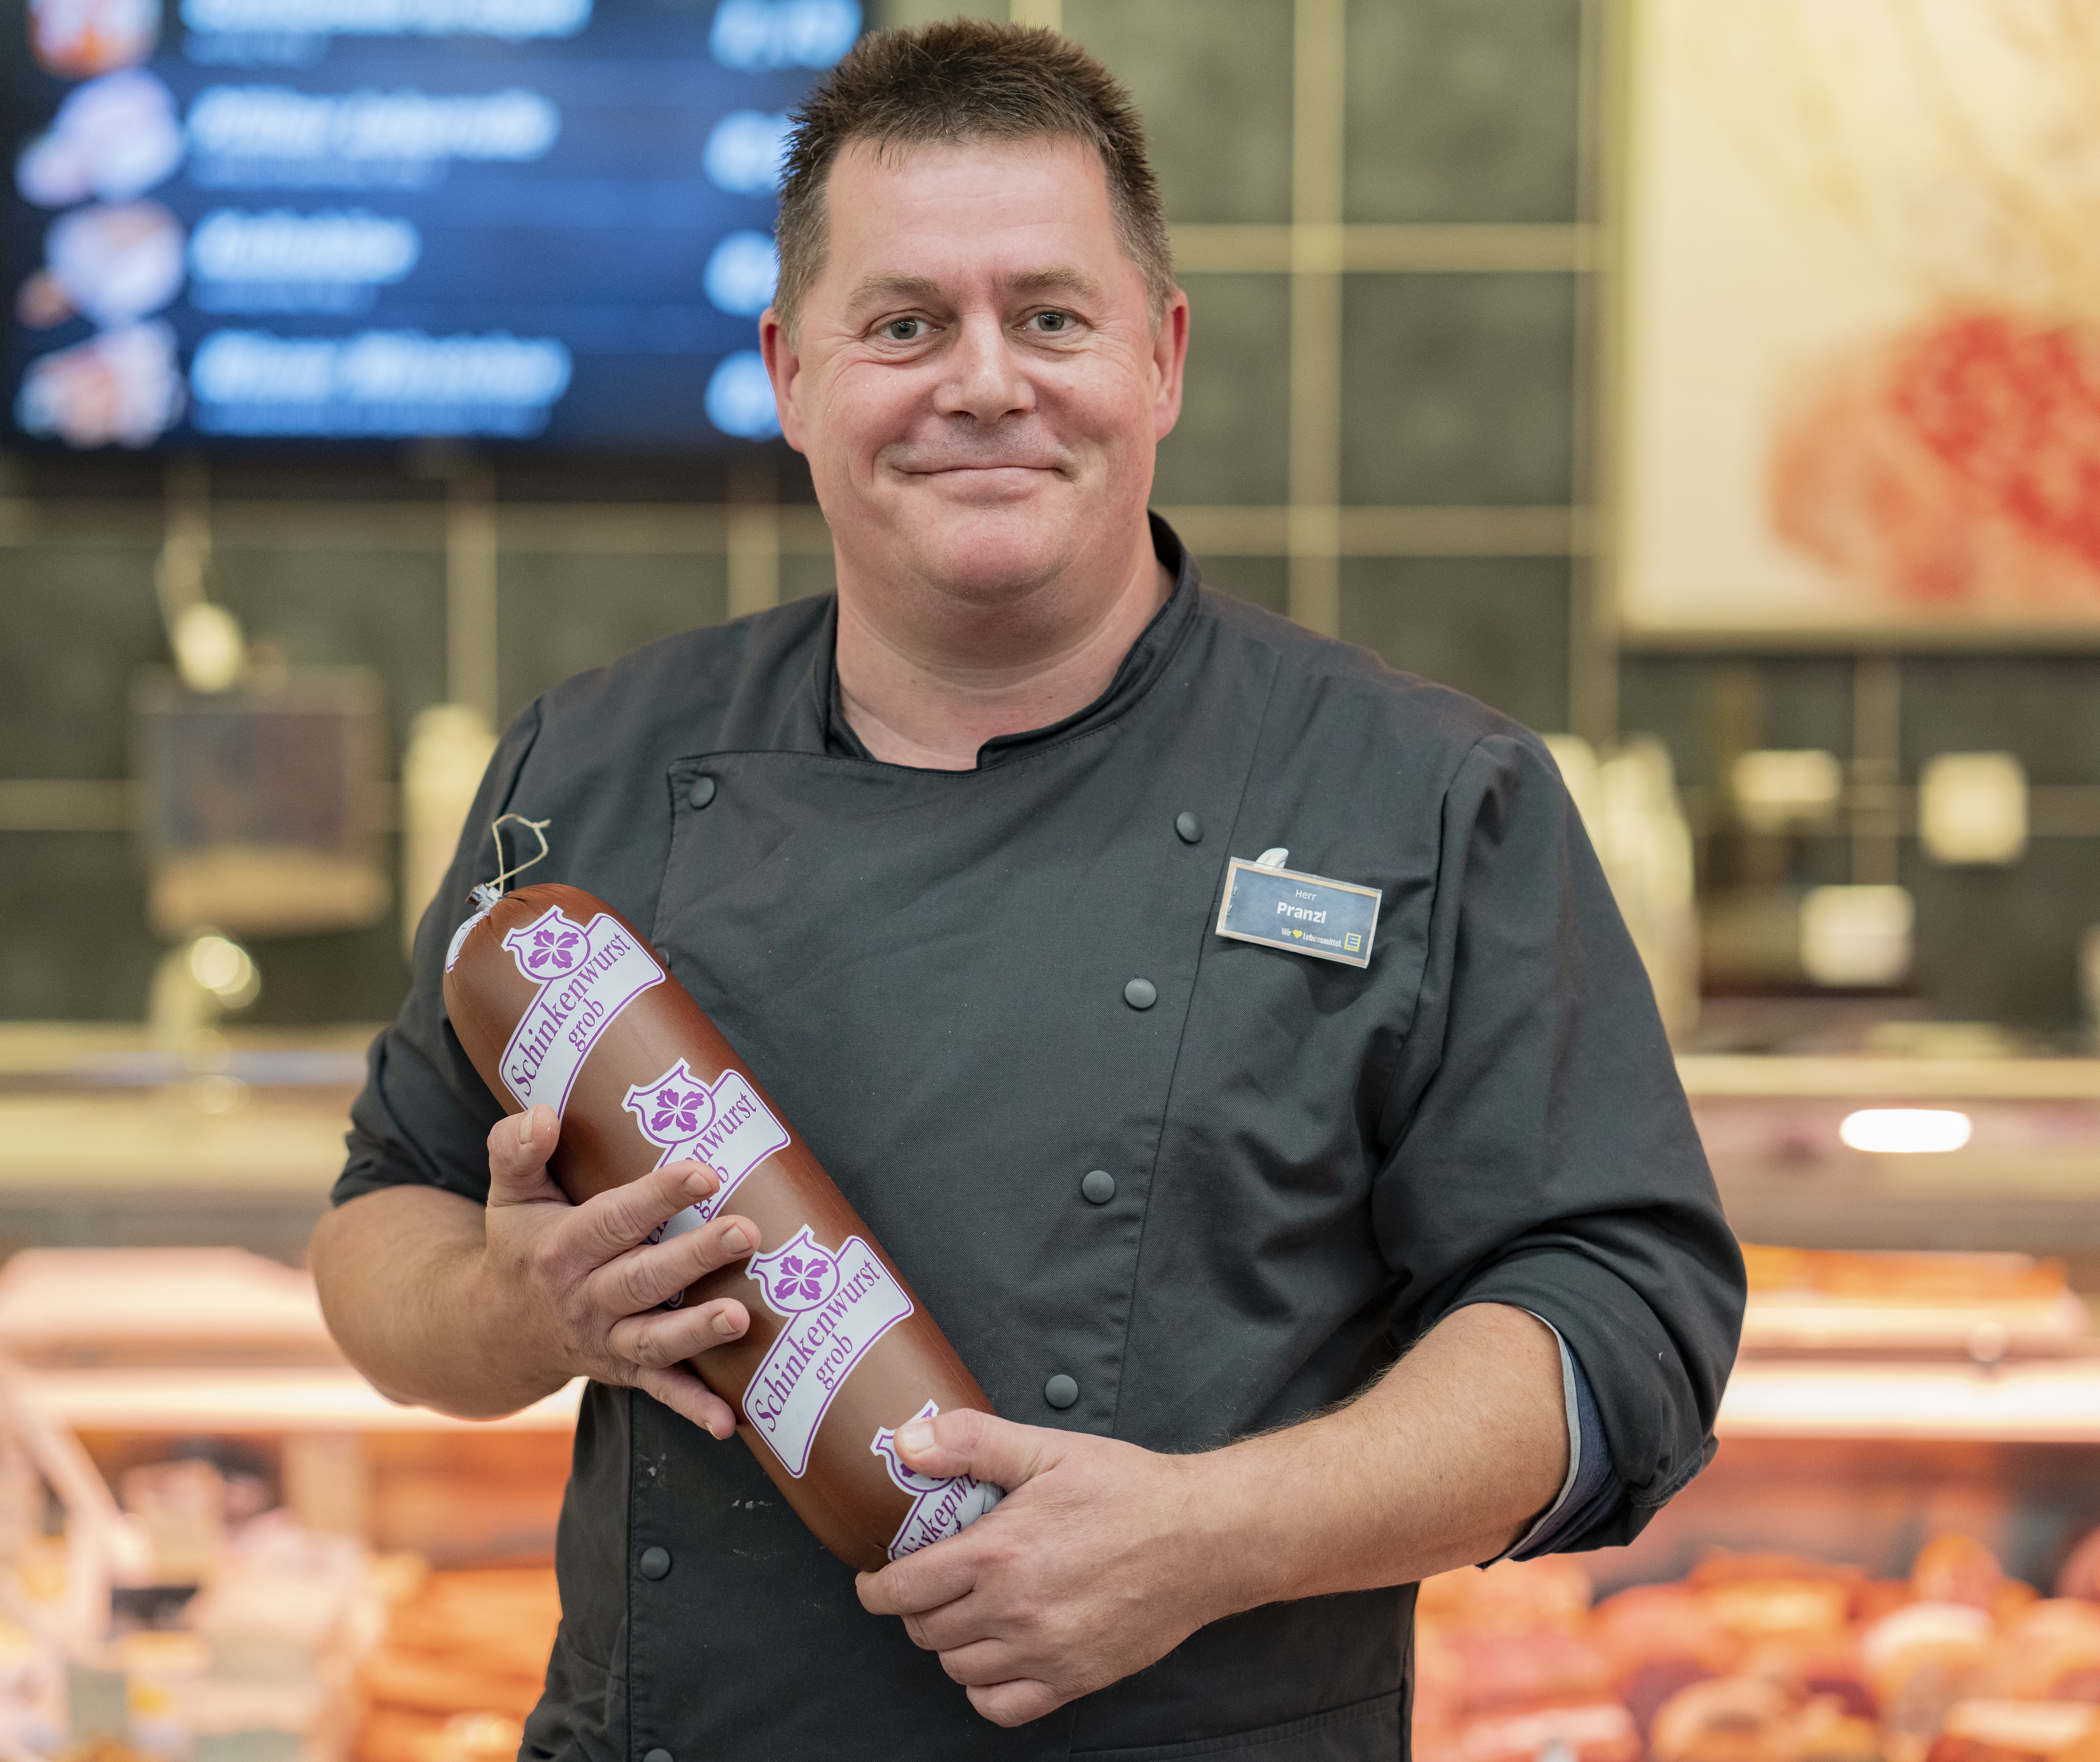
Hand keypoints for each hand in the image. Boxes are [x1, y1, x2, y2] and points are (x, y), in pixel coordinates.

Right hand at [480, 1104, 755, 1437]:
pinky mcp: (625, 1371)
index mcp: (560, 1249)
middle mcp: (584, 1299)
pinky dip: (693, 1408)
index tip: (704, 1172)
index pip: (614, 1219)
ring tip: (742, 1316)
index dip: (658, 1196)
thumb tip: (543, 1113)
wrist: (494, 1330)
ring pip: (655, 1339)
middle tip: (747, 1232)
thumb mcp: (508, 1195)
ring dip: (698, 1331)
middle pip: (643, 1279)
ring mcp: (606, 1341)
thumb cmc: (520, 1245)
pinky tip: (730, 1421)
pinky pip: (660, 1391)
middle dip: (695, 1256)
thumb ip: (517, 1150)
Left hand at [854, 1409, 1228, 1726]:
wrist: (1203, 1538)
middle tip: (928, 1584)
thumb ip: (970, 1441)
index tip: (876, 1577)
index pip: (901, 1589)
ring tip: (965, 1612)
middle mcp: (1014, 1610)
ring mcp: (1044, 1653)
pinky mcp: (1074, 1679)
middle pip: (925, 1631)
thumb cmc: (1128, 1490)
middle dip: (915, 1608)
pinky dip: (986, 1688)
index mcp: (998, 1553)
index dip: (875, 1586)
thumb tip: (906, 1441)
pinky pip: (1001, 1707)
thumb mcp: (1046, 1448)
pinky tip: (995, 1655)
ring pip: (957, 1669)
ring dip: (950, 1643)